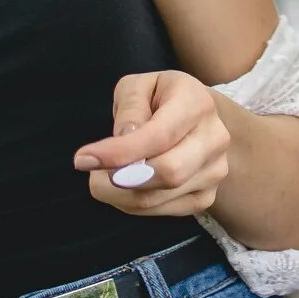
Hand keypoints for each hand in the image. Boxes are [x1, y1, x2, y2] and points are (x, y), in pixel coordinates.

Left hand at [76, 70, 231, 219]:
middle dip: (120, 180)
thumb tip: (123, 140)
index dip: (120, 152)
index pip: (159, 136)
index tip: (83, 160)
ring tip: (104, 178)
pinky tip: (126, 187)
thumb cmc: (161, 98)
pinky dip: (134, 205)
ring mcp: (215, 171)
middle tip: (92, 175)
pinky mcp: (206, 197)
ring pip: (159, 197)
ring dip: (120, 195)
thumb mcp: (138, 86)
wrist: (197, 118)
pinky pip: (163, 211)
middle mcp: (214, 138)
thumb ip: (130, 108)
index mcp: (197, 103)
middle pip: (167, 173)